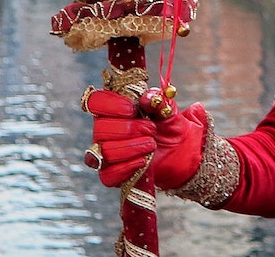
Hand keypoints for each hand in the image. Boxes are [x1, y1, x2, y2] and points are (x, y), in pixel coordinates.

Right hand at [80, 88, 208, 189]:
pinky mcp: (111, 174)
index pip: (95, 101)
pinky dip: (126, 167)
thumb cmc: (167, 125)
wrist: (179, 150)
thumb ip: (157, 101)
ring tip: (151, 144)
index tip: (132, 109)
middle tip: (151, 129)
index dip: (111, 104)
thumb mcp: (167, 109)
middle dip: (128, 129)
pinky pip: (108, 175)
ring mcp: (104, 153)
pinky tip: (143, 161)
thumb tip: (148, 98)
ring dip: (131, 147)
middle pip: (100, 129)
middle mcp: (104, 131)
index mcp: (113, 109)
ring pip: (105, 151)